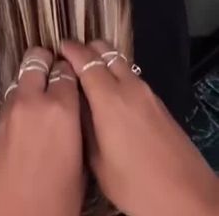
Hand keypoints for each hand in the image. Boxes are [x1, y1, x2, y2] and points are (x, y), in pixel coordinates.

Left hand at [0, 47, 83, 215]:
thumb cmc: (61, 197)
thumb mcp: (80, 158)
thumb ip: (75, 124)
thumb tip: (73, 108)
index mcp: (61, 108)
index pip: (65, 71)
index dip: (70, 71)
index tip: (73, 74)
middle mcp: (32, 101)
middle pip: (35, 61)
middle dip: (45, 60)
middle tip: (52, 66)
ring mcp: (9, 111)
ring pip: (20, 79)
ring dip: (30, 79)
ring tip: (39, 90)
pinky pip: (9, 100)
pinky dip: (19, 99)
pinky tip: (26, 112)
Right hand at [61, 40, 218, 215]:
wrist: (187, 196)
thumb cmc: (135, 183)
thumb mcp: (97, 161)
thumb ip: (83, 125)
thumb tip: (73, 103)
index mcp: (110, 98)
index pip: (86, 60)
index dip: (70, 50)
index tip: (57, 48)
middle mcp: (130, 87)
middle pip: (106, 51)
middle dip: (87, 50)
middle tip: (70, 61)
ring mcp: (147, 94)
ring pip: (121, 62)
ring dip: (103, 62)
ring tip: (87, 78)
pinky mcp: (159, 104)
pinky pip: (132, 77)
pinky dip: (117, 76)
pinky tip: (110, 97)